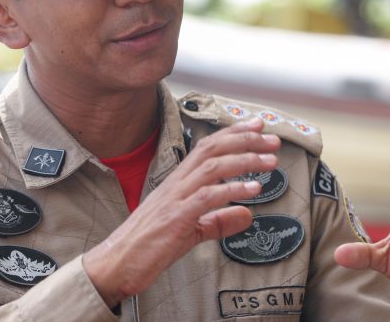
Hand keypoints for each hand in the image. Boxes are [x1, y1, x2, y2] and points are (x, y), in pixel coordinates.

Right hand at [83, 118, 280, 306]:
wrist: (117, 262)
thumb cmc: (148, 245)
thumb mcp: (191, 230)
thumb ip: (219, 221)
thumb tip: (247, 214)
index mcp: (178, 182)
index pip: (207, 147)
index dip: (233, 133)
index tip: (256, 126)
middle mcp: (176, 183)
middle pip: (212, 149)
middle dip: (245, 140)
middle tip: (272, 139)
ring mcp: (175, 198)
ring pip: (212, 167)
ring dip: (244, 160)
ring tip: (270, 161)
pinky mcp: (176, 218)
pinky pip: (207, 197)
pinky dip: (232, 190)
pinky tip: (253, 190)